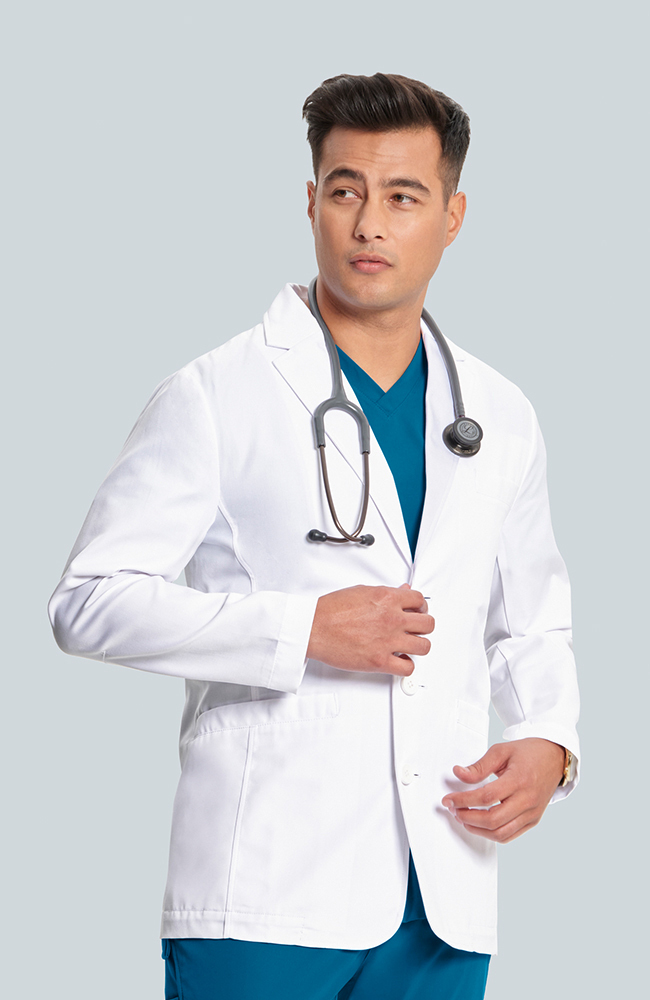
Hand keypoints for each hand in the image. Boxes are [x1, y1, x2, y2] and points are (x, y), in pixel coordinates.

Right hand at [307, 583, 433, 675]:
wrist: (313, 628)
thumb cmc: (331, 610)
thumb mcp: (362, 591)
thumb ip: (386, 593)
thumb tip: (402, 592)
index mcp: (388, 598)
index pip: (420, 600)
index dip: (420, 607)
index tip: (416, 611)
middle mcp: (392, 619)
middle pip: (428, 624)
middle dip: (423, 626)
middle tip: (415, 628)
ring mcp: (388, 641)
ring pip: (424, 646)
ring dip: (418, 646)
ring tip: (409, 645)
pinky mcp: (380, 661)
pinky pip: (408, 668)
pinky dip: (406, 666)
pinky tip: (399, 660)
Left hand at [441, 738, 565, 842]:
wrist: (555, 758)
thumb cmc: (529, 752)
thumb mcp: (502, 751)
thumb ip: (479, 766)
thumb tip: (458, 773)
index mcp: (519, 780)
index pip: (486, 797)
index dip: (463, 800)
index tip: (448, 800)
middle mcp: (528, 800)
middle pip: (493, 820)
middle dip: (467, 817)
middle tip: (453, 810)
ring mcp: (532, 813)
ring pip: (501, 833)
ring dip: (477, 829)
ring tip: (463, 818)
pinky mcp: (533, 820)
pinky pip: (510, 835)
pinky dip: (491, 834)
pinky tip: (479, 825)